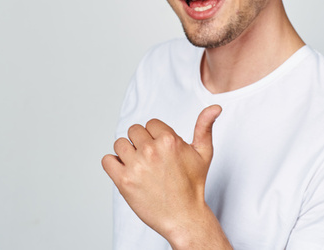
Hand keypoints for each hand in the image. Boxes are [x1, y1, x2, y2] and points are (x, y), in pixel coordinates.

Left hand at [102, 105, 229, 247]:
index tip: (162, 151)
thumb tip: (215, 106)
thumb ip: (205, 126)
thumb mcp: (203, 153)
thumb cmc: (193, 186)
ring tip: (139, 166)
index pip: (151, 124)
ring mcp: (136, 166)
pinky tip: (126, 171)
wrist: (184, 217)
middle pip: (134, 131)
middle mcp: (151, 150)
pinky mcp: (124, 181)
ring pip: (120, 143)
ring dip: (127, 153)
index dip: (156, 136)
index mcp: (169, 140)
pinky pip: (107, 160)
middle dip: (141, 142)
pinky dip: (113, 164)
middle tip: (151, 160)